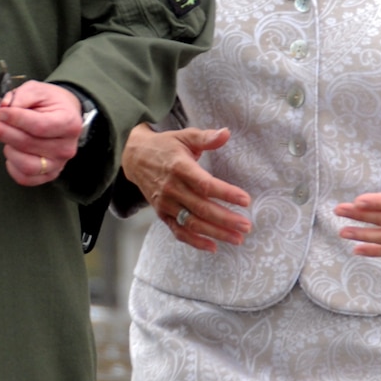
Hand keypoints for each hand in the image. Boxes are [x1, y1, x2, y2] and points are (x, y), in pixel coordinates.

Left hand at [0, 80, 82, 185]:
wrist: (64, 116)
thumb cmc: (51, 103)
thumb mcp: (38, 90)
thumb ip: (21, 97)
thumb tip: (4, 109)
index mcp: (68, 123)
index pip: (40, 126)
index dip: (16, 120)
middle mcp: (66, 147)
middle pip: (28, 144)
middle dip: (2, 132)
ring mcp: (58, 164)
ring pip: (26, 165)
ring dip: (9, 149)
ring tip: (5, 136)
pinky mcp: (48, 174)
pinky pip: (25, 178)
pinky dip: (12, 166)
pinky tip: (10, 151)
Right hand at [121, 122, 250, 251]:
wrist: (134, 157)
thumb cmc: (165, 146)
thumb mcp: (184, 136)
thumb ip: (206, 137)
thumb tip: (227, 133)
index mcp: (180, 167)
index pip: (205, 184)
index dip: (226, 193)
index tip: (245, 200)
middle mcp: (172, 188)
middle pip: (201, 208)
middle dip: (226, 219)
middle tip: (246, 226)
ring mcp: (166, 203)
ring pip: (192, 223)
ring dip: (215, 233)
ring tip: (237, 238)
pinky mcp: (162, 213)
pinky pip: (178, 231)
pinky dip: (194, 241)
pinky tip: (213, 247)